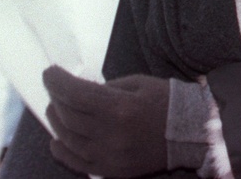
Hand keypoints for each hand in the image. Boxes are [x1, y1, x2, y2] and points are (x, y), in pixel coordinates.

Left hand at [43, 65, 168, 177]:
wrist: (191, 133)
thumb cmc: (166, 101)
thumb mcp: (138, 83)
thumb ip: (106, 88)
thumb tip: (79, 91)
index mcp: (120, 108)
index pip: (75, 94)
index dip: (57, 82)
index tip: (49, 72)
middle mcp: (111, 135)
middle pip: (68, 117)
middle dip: (56, 98)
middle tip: (54, 88)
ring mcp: (110, 156)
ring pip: (68, 140)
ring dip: (56, 122)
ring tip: (55, 109)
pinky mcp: (112, 171)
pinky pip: (78, 163)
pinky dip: (62, 151)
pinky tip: (56, 140)